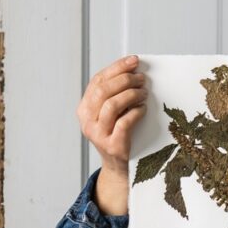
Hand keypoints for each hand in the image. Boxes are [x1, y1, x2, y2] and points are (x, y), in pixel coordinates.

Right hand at [76, 54, 147, 214]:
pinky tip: (143, 109)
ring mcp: (98, 134)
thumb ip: (114, 94)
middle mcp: (87, 121)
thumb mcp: (110, 114)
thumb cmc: (117, 134)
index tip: (134, 60)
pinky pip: (124, 123)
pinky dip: (136, 112)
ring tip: (144, 92)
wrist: (118, 167)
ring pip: (111, 105)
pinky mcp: (112, 146)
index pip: (98, 81)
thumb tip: (133, 70)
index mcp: (84, 109)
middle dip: (125, 79)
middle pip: (103, 90)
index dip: (116, 68)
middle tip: (142, 78)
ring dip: (131, 94)